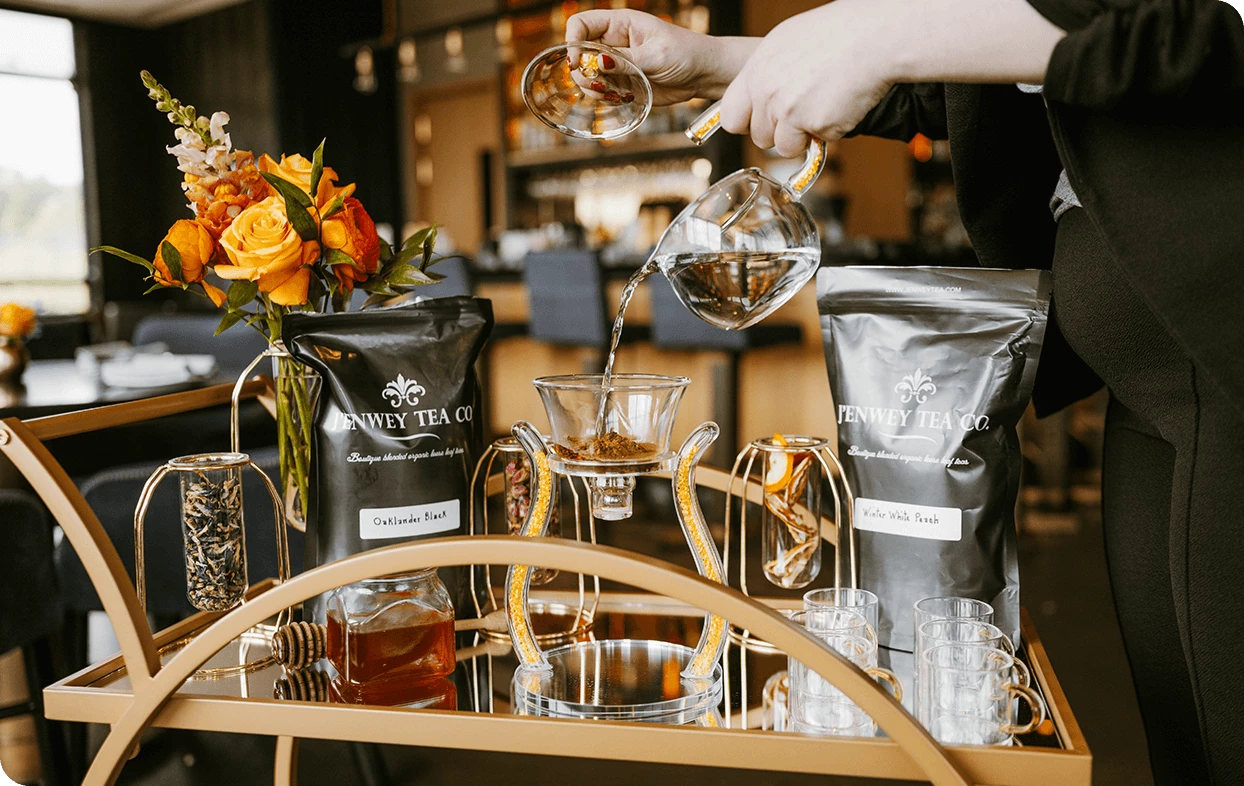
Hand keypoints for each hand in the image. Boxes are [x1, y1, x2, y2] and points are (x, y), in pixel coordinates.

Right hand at [567, 9, 756, 105]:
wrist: (705, 74)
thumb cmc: (687, 53)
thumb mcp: (656, 55)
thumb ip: (626, 61)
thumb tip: (598, 63)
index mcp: (621, 24)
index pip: (582, 24)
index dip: (572, 41)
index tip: (576, 62)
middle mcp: (615, 42)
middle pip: (580, 52)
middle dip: (581, 70)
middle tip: (596, 83)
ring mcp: (618, 64)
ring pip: (589, 75)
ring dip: (593, 87)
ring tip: (613, 93)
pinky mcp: (624, 84)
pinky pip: (603, 91)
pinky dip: (606, 98)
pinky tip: (623, 98)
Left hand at [721, 0, 896, 155]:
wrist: (874, 36)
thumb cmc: (838, 33)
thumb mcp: (787, 42)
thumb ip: (767, 72)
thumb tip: (759, 95)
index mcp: (756, 71)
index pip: (731, 116)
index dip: (748, 122)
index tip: (762, 120)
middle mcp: (767, 93)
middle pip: (759, 137)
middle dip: (780, 131)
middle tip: (802, 110)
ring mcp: (789, 112)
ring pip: (784, 147)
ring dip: (803, 136)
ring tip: (823, 106)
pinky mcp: (815, 126)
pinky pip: (817, 144)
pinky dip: (830, 131)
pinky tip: (840, 104)